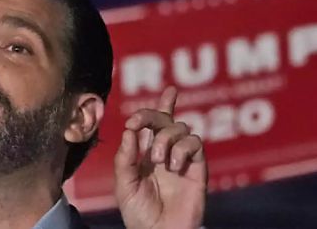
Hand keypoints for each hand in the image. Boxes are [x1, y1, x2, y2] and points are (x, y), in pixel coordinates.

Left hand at [114, 86, 206, 228]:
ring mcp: (183, 159)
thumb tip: (130, 131)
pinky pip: (196, 144)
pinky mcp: (198, 169)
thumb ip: (125, 157)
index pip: (152, 124)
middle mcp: (166, 152)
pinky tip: (173, 166)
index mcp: (146, 154)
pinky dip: (182, 149)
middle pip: (166, 119)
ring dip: (165, 137)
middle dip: (152, 115)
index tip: (133, 120)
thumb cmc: (138, 213)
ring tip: (157, 159)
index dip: (152, 109)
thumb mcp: (123, 183)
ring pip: (181, 128)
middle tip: (138, 124)